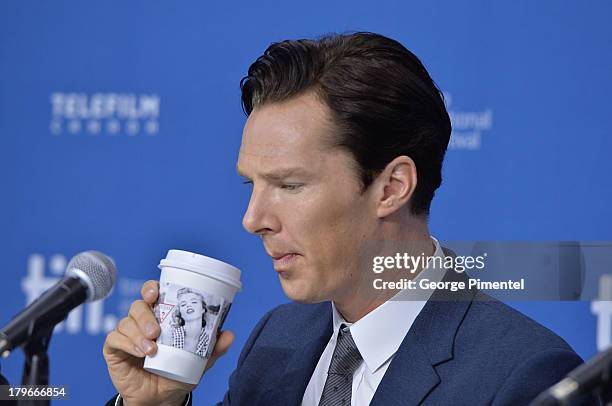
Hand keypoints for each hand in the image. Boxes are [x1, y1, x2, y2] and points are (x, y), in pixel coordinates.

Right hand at [103, 280, 234, 405]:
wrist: (161, 399)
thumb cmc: (176, 373)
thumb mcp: (198, 361)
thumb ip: (212, 349)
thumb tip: (229, 335)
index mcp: (161, 317)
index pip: (152, 294)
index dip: (151, 288)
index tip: (155, 292)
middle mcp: (142, 322)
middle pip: (137, 306)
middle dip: (145, 315)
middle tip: (156, 331)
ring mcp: (127, 335)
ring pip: (126, 322)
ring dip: (138, 333)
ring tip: (151, 349)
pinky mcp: (114, 349)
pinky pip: (114, 339)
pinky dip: (127, 344)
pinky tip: (139, 353)